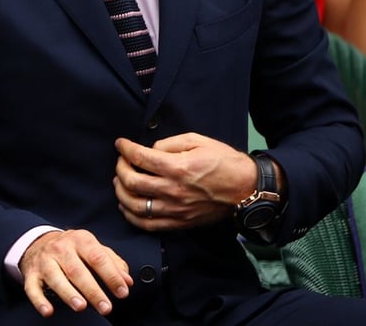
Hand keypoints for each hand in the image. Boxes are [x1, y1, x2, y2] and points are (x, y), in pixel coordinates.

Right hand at [18, 229, 130, 317]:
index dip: (111, 276)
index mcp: (80, 240)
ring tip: (81, 306)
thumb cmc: (73, 249)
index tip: (122, 292)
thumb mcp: (93, 248)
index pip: (98, 257)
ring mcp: (45, 261)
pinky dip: (39, 301)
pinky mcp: (31, 274)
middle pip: (77, 270)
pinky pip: (32, 288)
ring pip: (55, 277)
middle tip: (105, 307)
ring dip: (68, 293)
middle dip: (93, 290)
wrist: (39, 242)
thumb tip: (127, 281)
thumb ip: (113, 262)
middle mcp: (61, 248)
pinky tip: (48, 311)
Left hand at [113, 134, 255, 230]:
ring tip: (120, 181)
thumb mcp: (197, 141)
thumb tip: (150, 150)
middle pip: (131, 182)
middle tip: (121, 161)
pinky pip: (147, 224)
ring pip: (134, 206)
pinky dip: (131, 216)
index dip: (125, 149)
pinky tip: (126, 205)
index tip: (120, 144)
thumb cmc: (223, 161)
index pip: (140, 157)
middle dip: (120, 168)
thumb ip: (169, 144)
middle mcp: (173, 190)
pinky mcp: (179, 223)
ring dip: (120, 192)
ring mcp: (175, 210)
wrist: (245, 189)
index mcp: (178, 167)